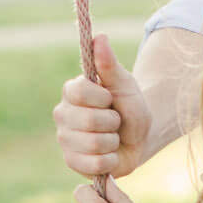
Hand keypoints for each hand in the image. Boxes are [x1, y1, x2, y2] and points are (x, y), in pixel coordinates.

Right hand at [54, 34, 151, 177]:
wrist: (140, 136)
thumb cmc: (130, 106)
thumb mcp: (125, 84)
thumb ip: (110, 64)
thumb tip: (100, 37)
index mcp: (71, 90)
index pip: (81, 93)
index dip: (104, 98)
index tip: (110, 99)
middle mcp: (62, 114)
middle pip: (89, 121)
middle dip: (113, 122)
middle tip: (115, 121)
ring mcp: (65, 140)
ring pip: (93, 144)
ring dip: (113, 142)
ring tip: (113, 137)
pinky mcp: (72, 162)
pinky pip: (93, 165)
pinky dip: (110, 160)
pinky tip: (110, 154)